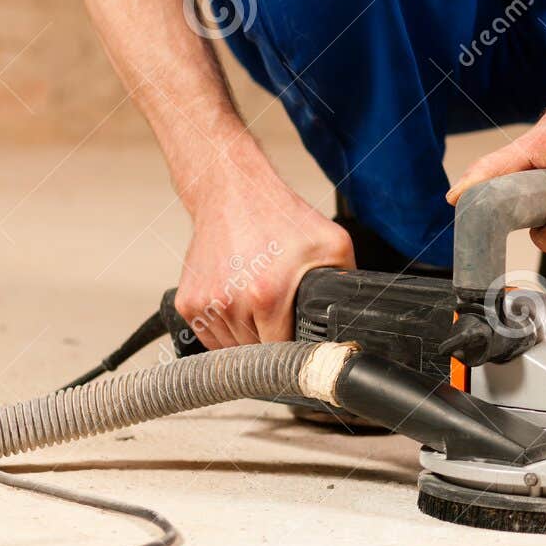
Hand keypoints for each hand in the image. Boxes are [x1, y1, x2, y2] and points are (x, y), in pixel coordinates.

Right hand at [176, 175, 354, 347]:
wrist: (232, 193)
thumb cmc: (279, 216)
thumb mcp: (332, 244)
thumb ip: (348, 282)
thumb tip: (358, 312)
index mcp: (266, 296)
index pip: (282, 353)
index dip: (295, 352)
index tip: (301, 345)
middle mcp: (230, 303)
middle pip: (256, 353)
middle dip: (273, 343)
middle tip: (283, 319)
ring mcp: (204, 304)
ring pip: (230, 349)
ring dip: (247, 339)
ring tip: (261, 310)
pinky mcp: (187, 302)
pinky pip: (209, 336)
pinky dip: (225, 331)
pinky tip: (240, 308)